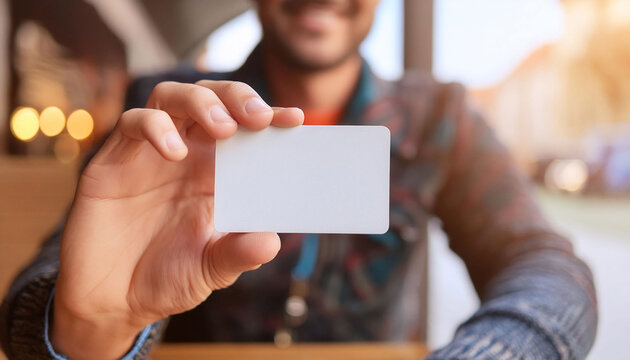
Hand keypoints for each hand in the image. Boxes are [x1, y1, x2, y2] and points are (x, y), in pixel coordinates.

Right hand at [52, 81, 302, 359]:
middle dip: (238, 97)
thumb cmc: (168, 278)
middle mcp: (187, 154)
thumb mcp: (211, 269)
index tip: (295, 120)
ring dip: (200, 102)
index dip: (270, 117)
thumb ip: (238, 254)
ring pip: (173, 97)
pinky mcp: (114, 160)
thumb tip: (271, 241)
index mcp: (216, 173)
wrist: (113, 300)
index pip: (246, 130)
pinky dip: (155, 127)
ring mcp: (150, 153)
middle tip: (258, 117)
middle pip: (212, 98)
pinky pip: (133, 123)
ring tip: (223, 127)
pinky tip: (174, 152)